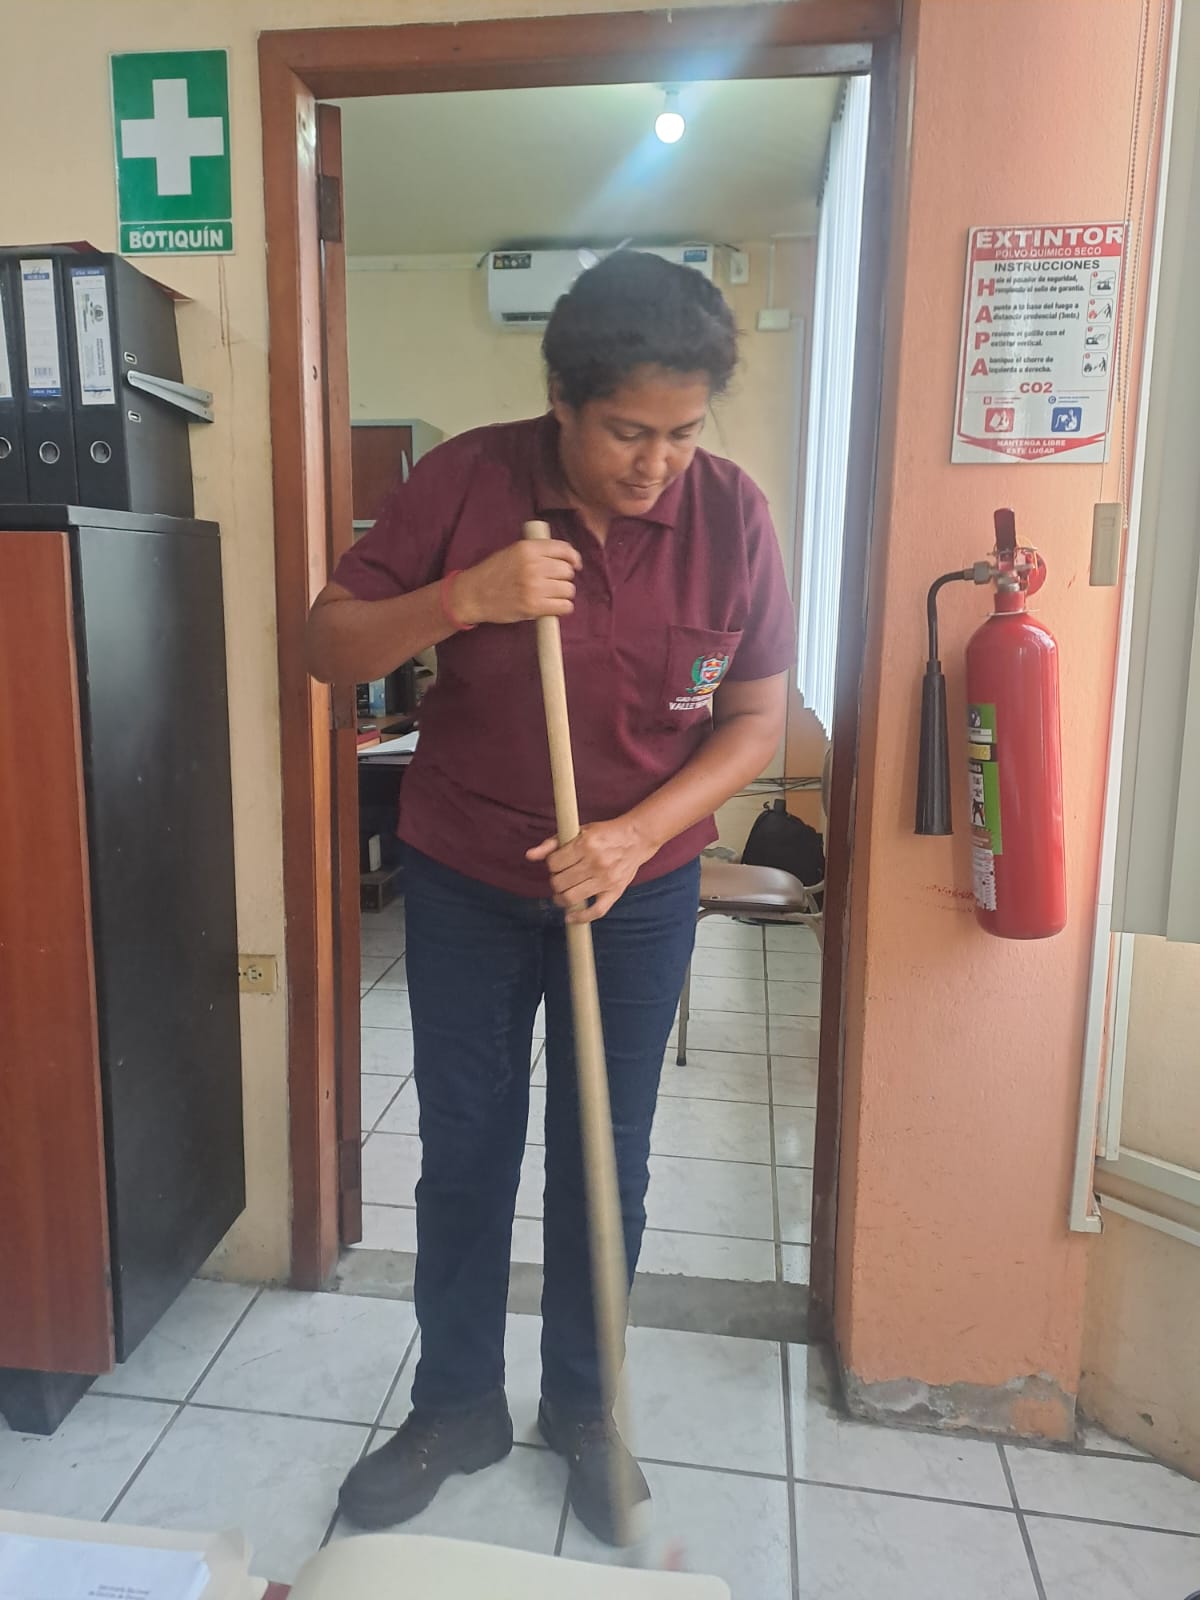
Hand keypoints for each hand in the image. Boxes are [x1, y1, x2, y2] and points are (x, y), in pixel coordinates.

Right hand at [452, 539, 580, 626]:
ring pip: (569, 589)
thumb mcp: (512, 552)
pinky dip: (562, 608)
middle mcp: (533, 565)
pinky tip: (552, 607)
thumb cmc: (492, 574)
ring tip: (551, 596)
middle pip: (567, 571)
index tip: (574, 565)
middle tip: (553, 584)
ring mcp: (534, 587)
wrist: (472, 595)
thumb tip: (565, 557)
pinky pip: (564, 607)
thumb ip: (536, 552)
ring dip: (563, 594)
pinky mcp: (534, 606)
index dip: (573, 558)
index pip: (564, 549)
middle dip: (564, 578)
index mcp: (528, 548)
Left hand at [526, 817, 656, 922]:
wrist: (636, 838)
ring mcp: (606, 880)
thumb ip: (552, 843)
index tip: (558, 864)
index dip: (552, 865)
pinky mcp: (615, 892)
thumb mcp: (578, 831)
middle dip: (555, 881)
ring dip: (561, 898)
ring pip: (571, 898)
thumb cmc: (604, 834)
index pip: (553, 864)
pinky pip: (595, 912)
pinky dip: (580, 918)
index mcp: (585, 844)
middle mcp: (595, 863)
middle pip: (559, 882)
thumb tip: (529, 855)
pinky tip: (570, 916)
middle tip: (562, 877)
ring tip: (563, 893)